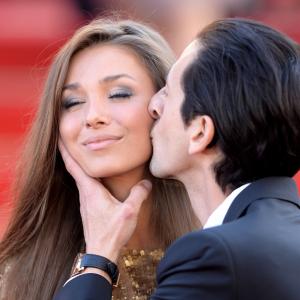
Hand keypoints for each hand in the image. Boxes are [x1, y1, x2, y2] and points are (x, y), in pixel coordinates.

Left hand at [58, 140, 151, 262]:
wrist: (101, 253)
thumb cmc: (112, 233)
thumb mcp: (129, 212)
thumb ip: (138, 194)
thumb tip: (146, 183)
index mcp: (91, 190)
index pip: (74, 166)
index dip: (66, 151)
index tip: (59, 137)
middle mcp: (85, 194)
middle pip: (74, 169)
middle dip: (70, 153)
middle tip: (69, 138)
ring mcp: (86, 202)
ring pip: (80, 178)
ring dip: (78, 164)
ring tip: (80, 153)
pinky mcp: (90, 208)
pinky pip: (86, 187)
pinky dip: (85, 176)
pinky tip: (93, 177)